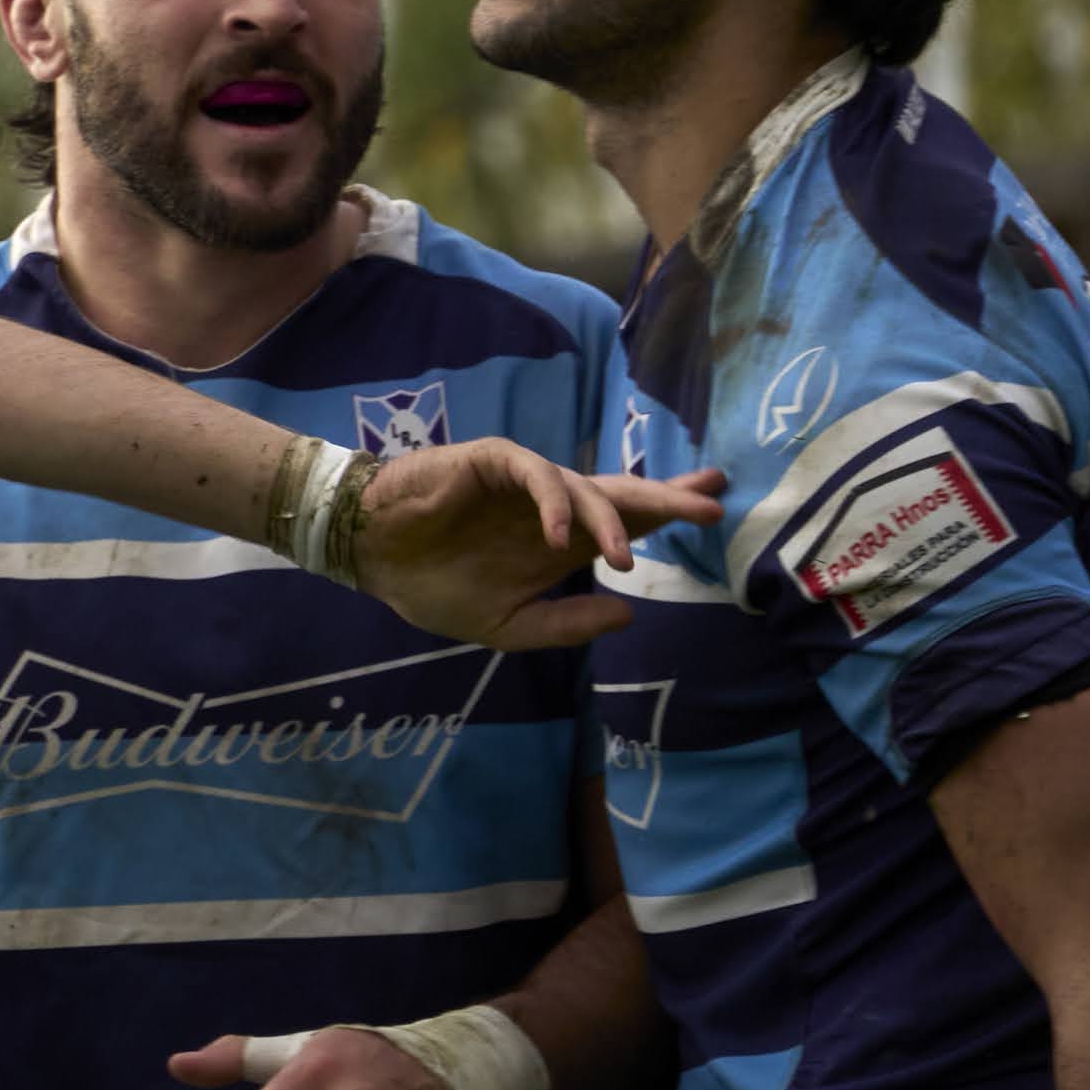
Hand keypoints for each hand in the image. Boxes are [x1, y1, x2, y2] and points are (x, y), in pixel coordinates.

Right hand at [349, 442, 726, 651]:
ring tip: (626, 553)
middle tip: (714, 501)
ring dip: (611, 519)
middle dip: (670, 497)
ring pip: (585, 487)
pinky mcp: (494, 463)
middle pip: (623, 496)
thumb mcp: (506, 626)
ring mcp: (525, 484)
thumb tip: (627, 615)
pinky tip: (560, 535)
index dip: (670, 512)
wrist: (373, 558)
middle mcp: (553, 508)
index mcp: (561, 543)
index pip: (627, 521)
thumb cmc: (434, 585)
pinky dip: (553, 502)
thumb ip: (565, 626)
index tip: (717, 506)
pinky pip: (534, 476)